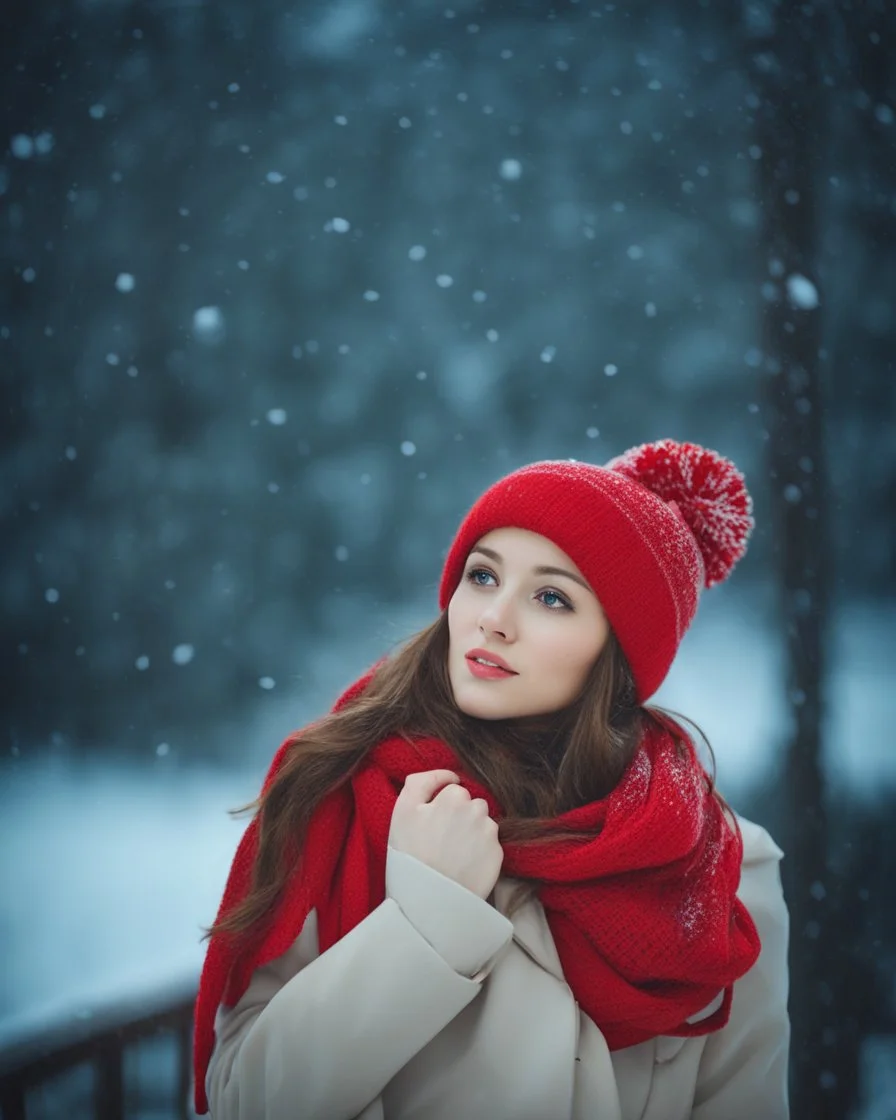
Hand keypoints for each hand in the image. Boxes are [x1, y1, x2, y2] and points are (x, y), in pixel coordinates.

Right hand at [388, 769, 503, 899]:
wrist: (427, 901)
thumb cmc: (410, 854)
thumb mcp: (402, 811)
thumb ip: (420, 782)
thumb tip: (447, 775)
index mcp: (455, 798)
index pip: (454, 791)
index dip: (441, 805)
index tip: (432, 823)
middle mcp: (477, 812)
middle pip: (472, 805)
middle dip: (460, 816)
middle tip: (441, 840)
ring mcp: (490, 835)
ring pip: (483, 824)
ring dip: (471, 832)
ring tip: (452, 854)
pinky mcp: (498, 856)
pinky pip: (490, 845)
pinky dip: (479, 852)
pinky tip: (463, 864)